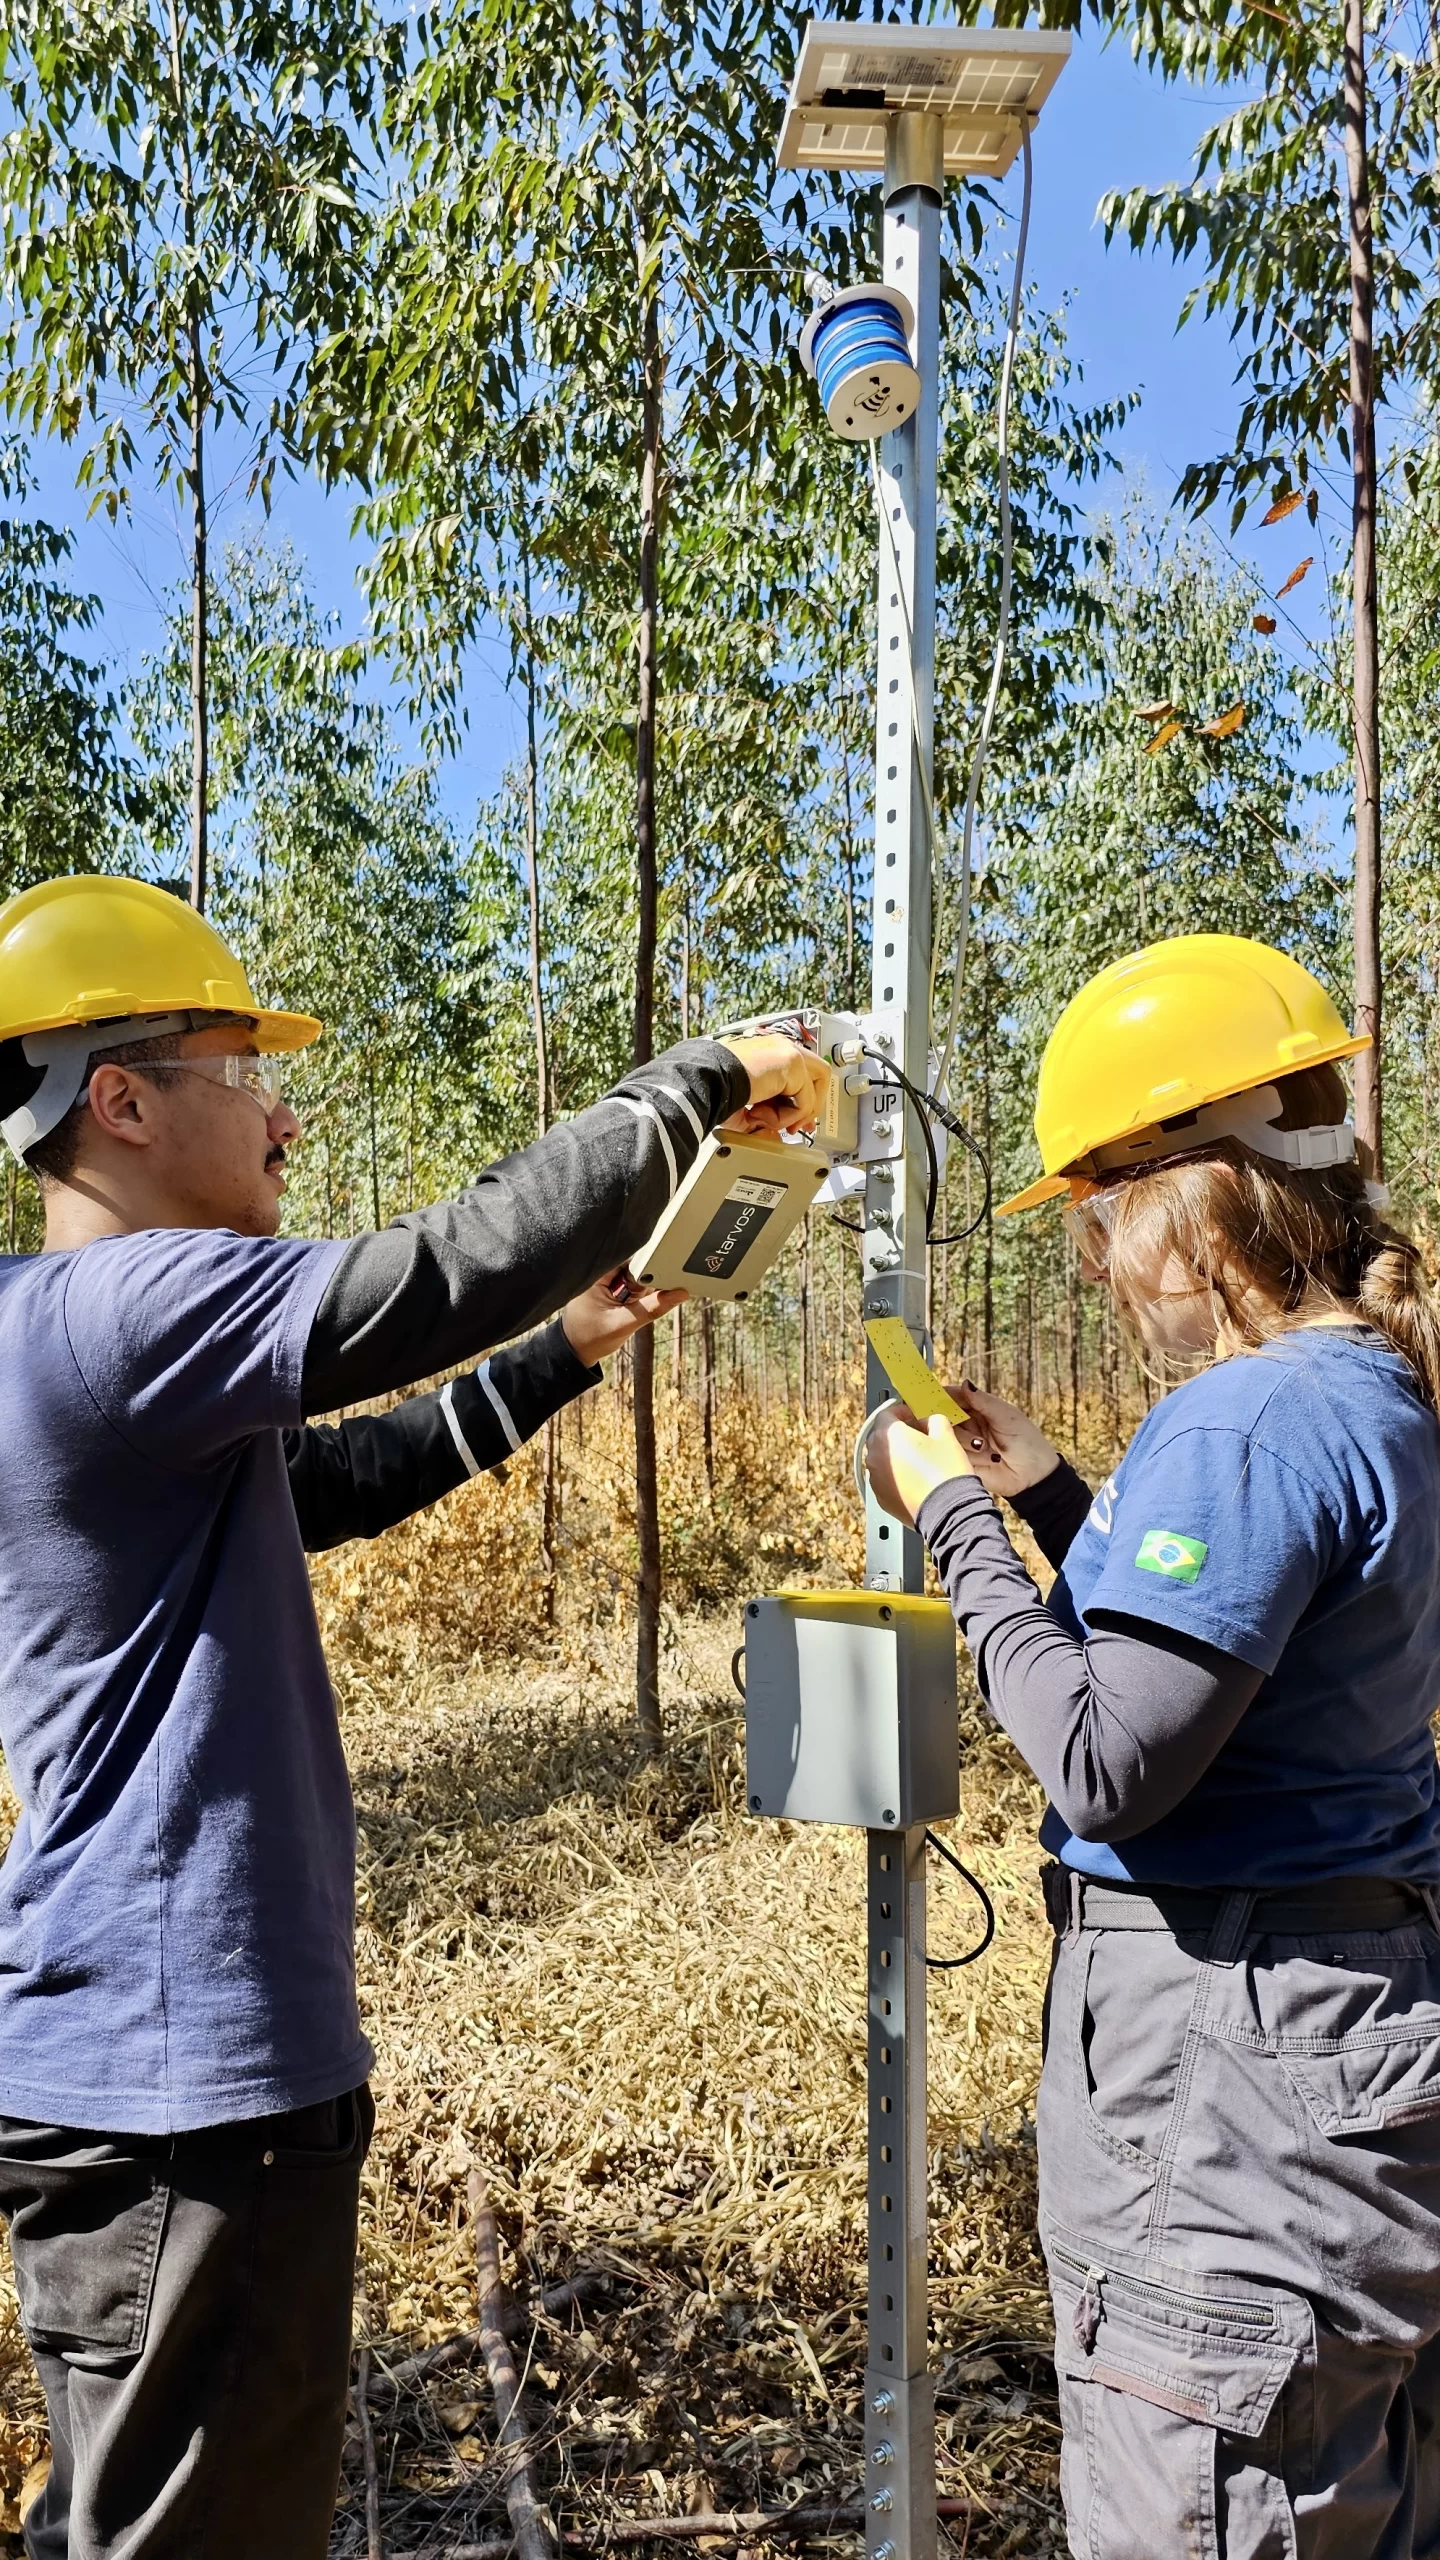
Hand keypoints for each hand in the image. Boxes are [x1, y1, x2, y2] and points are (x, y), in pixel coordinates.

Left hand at [561, 1273, 685, 1366]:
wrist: (575, 1351)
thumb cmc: (590, 1338)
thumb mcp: (624, 1324)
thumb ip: (652, 1309)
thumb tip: (678, 1294)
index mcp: (598, 1274)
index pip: (630, 1257)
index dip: (649, 1262)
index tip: (666, 1270)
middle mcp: (603, 1273)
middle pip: (636, 1264)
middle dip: (649, 1277)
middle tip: (654, 1292)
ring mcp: (608, 1281)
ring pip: (637, 1275)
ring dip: (645, 1288)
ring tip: (635, 1304)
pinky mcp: (613, 1289)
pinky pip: (633, 1285)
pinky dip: (640, 1294)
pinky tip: (634, 1305)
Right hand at [720, 1033, 830, 1134]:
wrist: (705, 1080)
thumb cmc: (714, 1088)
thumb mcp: (745, 1106)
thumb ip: (764, 1118)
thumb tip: (775, 1135)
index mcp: (769, 1053)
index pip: (802, 1073)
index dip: (804, 1100)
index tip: (796, 1123)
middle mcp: (781, 1047)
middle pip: (819, 1074)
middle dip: (812, 1105)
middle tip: (797, 1127)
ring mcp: (789, 1052)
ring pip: (816, 1086)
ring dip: (799, 1111)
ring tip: (770, 1121)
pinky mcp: (792, 1063)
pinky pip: (805, 1099)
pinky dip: (787, 1115)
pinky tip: (761, 1115)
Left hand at [866, 1406, 974, 1529]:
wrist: (947, 1511)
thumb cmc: (946, 1472)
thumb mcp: (946, 1435)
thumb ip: (934, 1419)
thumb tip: (928, 1420)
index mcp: (888, 1435)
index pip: (886, 1414)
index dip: (902, 1412)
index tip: (913, 1415)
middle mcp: (874, 1456)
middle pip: (881, 1436)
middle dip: (898, 1434)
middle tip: (918, 1436)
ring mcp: (875, 1479)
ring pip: (882, 1459)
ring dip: (896, 1456)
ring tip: (919, 1461)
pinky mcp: (880, 1497)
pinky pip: (885, 1480)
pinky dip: (896, 1476)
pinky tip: (915, 1479)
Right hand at [947, 1379, 1060, 1502]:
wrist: (1033, 1476)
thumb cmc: (1026, 1441)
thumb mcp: (1007, 1416)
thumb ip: (983, 1401)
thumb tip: (965, 1383)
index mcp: (978, 1408)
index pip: (954, 1397)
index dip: (941, 1395)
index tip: (929, 1396)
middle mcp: (968, 1424)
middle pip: (943, 1416)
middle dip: (947, 1419)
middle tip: (959, 1424)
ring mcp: (963, 1444)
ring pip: (946, 1436)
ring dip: (965, 1440)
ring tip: (985, 1447)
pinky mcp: (962, 1462)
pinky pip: (951, 1455)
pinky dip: (966, 1455)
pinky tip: (985, 1458)